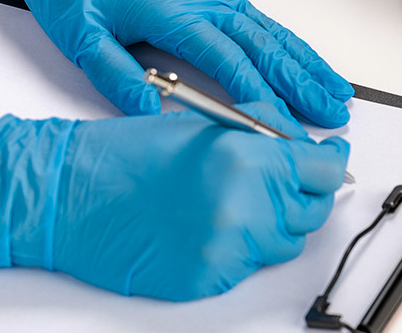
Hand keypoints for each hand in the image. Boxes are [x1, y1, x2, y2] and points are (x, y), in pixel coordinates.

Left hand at [0, 0, 352, 127]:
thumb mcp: (79, 38)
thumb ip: (117, 77)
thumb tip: (153, 111)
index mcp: (174, 9)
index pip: (229, 62)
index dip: (260, 98)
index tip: (282, 130)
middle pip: (265, 44)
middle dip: (303, 82)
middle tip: (334, 113)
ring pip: (270, 31)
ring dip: (306, 62)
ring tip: (336, 90)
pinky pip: (260, 20)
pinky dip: (289, 44)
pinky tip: (305, 61)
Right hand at [0, 104, 349, 300]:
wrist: (71, 197)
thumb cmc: (126, 154)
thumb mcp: (204, 121)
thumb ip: (264, 130)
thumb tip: (305, 144)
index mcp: (247, 158)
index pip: (324, 169)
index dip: (330, 164)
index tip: (330, 162)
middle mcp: (246, 206)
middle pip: (312, 209)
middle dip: (303, 193)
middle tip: (281, 182)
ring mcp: (229, 248)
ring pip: (285, 241)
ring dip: (274, 223)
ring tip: (234, 202)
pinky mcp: (210, 278)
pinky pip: (250, 267)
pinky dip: (242, 249)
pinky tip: (210, 226)